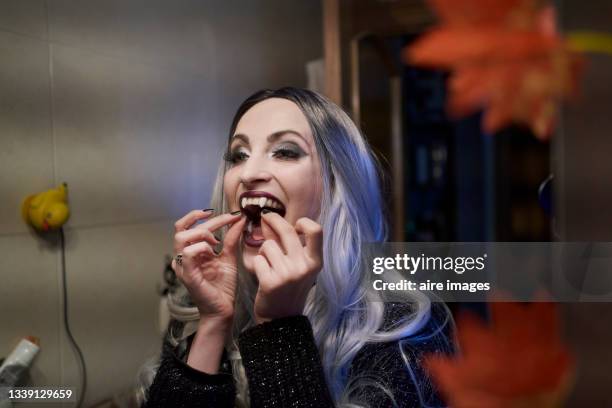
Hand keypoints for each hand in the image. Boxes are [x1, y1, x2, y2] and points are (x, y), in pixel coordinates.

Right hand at [172, 210, 245, 325]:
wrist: (223, 309)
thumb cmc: (223, 286)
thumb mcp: (229, 257)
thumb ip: (231, 238)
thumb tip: (239, 219)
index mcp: (190, 251)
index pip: (186, 225)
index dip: (201, 215)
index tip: (225, 214)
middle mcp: (182, 257)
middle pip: (182, 228)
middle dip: (207, 221)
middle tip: (225, 222)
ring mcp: (182, 266)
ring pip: (181, 237)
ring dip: (202, 233)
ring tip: (216, 241)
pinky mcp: (187, 275)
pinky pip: (188, 253)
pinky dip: (202, 247)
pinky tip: (213, 251)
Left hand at [252, 212, 322, 323]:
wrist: (281, 319)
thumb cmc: (289, 288)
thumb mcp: (296, 266)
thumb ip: (286, 243)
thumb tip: (269, 218)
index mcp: (315, 262)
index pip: (316, 230)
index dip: (304, 223)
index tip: (295, 225)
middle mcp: (304, 267)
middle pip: (287, 231)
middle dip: (273, 220)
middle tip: (265, 218)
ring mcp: (288, 275)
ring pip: (268, 245)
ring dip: (263, 251)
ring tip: (268, 265)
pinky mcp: (271, 282)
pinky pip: (258, 259)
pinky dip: (257, 265)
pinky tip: (262, 275)